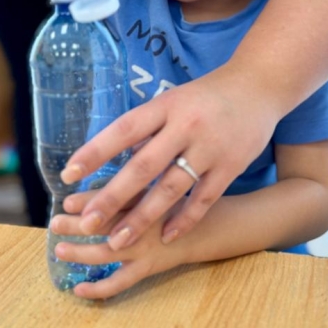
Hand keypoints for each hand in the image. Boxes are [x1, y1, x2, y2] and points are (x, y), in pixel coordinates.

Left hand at [50, 195, 186, 299]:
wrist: (200, 229)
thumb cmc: (168, 204)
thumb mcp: (150, 188)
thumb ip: (125, 185)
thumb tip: (91, 187)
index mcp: (142, 199)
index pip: (111, 199)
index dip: (87, 201)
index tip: (66, 203)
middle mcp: (141, 224)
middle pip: (105, 225)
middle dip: (77, 225)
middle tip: (55, 223)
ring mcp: (143, 249)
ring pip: (106, 253)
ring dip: (81, 252)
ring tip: (60, 250)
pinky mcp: (147, 268)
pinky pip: (120, 283)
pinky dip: (98, 289)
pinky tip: (78, 289)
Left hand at [61, 64, 280, 250]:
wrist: (258, 87)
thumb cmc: (206, 96)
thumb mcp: (173, 100)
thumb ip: (148, 128)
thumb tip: (115, 157)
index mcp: (166, 105)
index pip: (123, 129)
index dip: (95, 152)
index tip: (68, 174)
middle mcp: (186, 125)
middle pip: (143, 165)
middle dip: (113, 197)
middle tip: (87, 222)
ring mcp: (210, 147)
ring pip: (171, 188)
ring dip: (142, 217)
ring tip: (118, 240)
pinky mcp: (230, 165)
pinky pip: (203, 198)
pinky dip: (184, 219)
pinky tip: (166, 236)